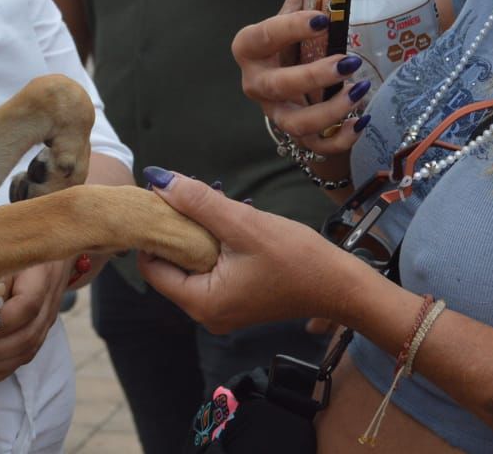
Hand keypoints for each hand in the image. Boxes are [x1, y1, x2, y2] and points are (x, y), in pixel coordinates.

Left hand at [0, 257, 71, 381]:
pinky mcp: (38, 332)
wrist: (48, 246)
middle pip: (27, 337)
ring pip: (25, 353)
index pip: (26, 307)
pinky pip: (22, 359)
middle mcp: (49, 303)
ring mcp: (46, 321)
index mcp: (42, 276)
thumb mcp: (1, 251)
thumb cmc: (16, 245)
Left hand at [138, 173, 357, 333]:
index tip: (162, 201)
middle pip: (169, 266)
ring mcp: (220, 309)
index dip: (154, 231)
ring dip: (196, 234)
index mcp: (200, 302)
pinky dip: (211, 245)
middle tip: (191, 196)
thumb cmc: (296, 258)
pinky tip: (228, 222)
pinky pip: (208, 270)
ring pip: (190, 265)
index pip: (151, 266)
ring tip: (212, 205)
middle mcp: (204, 313)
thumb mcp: (243, 223)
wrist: (340, 285)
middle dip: (177, 229)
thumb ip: (198, 201)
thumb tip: (158, 179)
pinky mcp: (234, 301)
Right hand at [233, 0, 369, 156]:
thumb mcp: (293, 13)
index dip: (290, 28)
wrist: (289, 83)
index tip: (323, 18)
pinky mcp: (295, 135)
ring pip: (295, 123)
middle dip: (314, 76)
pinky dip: (341, 139)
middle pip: (278, 85)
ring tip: (360, 90)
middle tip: (349, 62)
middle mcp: (256, 83)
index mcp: (250, 48)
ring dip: (330, 110)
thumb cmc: (291, 42)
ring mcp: (274, 113)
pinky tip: (363, 120)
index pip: (263, 37)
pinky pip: (316, 146)